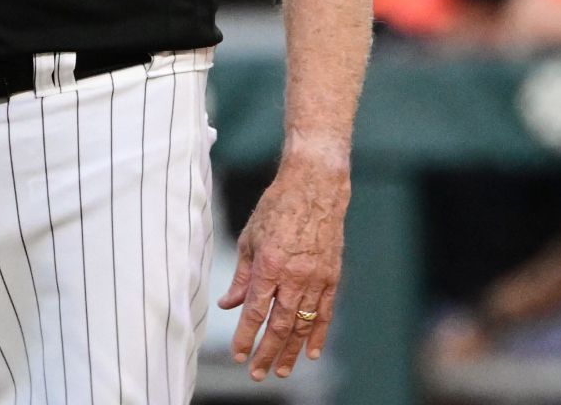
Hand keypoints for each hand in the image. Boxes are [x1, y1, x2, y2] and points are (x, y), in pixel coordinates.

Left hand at [219, 153, 350, 380]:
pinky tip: (311, 353)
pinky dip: (318, 335)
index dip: (245, 337)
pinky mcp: (332, 276)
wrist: (314, 188)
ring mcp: (315, 278)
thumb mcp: (249, 238)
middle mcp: (293, 275)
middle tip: (258, 373)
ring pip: (303, 324)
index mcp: (268, 264)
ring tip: (281, 370)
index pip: (255, 311)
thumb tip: (229, 304)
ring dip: (291, 350)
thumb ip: (241, 276)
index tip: (239, 355)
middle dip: (267, 352)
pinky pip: (325, 312)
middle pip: (279, 325)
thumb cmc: (277, 208)